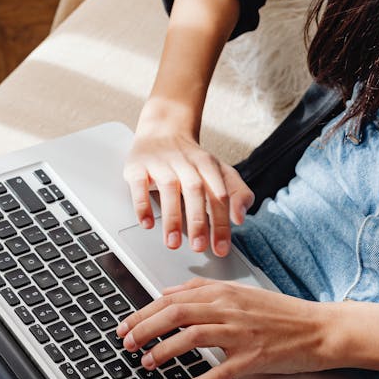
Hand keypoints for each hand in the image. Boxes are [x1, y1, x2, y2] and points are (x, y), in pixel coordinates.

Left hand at [115, 278, 332, 378]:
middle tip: (127, 344)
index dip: (143, 312)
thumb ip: (203, 291)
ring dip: (163, 351)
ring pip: (191, 337)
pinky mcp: (254, 358)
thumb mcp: (239, 293)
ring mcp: (241, 333)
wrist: (320, 328)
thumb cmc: (280, 313)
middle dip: (144, 329)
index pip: (172, 299)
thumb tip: (167, 293)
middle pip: (175, 314)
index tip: (125, 325)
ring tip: (146, 363)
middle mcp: (229, 309)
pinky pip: (220, 372)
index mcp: (222, 292)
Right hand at [123, 102, 253, 256]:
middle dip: (197, 221)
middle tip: (198, 247)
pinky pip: (139, 185)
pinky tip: (147, 224)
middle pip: (195, 190)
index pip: (219, 195)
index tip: (220, 248)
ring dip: (171, 217)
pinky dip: (142, 205)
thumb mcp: (220, 172)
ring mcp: (160, 163)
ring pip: (168, 188)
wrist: (163, 130)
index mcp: (208, 166)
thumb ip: (238, 193)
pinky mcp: (138, 166)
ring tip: (172, 243)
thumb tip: (240, 217)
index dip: (221, 223)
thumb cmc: (192, 160)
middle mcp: (185, 163)